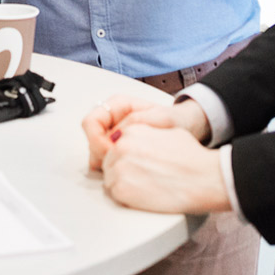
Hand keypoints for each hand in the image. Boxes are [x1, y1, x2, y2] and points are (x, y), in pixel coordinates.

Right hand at [82, 93, 210, 171]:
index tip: (113, 151)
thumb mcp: (161, 118)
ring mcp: (112, 133)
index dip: (97, 140)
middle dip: (102, 154)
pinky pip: (104, 159)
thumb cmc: (174, 121)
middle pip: (90, 139)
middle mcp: (111, 118)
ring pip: (95, 152)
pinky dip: (111, 166)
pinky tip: (127, 170)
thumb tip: (116, 135)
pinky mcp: (116, 148)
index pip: (91, 122)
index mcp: (117, 105)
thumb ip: (137, 122)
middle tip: (120, 163)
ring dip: (106, 162)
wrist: (184, 129)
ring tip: (127, 166)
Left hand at [100, 122, 228, 213]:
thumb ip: (147, 135)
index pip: (116, 144)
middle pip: (110, 161)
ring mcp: (120, 168)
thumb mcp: (168, 133)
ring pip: (110, 178)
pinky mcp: (121, 190)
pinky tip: (143, 195)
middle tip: (140, 178)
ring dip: (123, 184)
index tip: (134, 164)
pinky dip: (126, 197)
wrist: (202, 179)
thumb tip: (139, 143)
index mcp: (133, 130)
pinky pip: (114, 194)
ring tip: (144, 187)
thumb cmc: (191, 158)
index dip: (125, 157)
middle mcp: (122, 146)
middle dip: (122, 170)